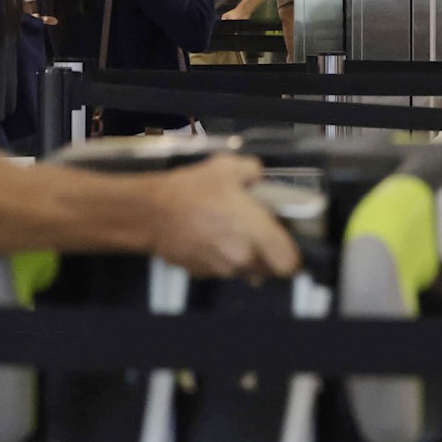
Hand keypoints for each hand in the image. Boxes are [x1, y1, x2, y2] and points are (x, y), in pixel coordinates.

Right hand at [145, 154, 301, 278]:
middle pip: (268, 269)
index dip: (291, 256)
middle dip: (265, 253)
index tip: (286, 244)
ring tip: (226, 230)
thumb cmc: (189, 192)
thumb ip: (253, 172)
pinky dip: (219, 257)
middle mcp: (242, 257)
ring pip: (243, 269)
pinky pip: (220, 269)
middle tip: (255, 232)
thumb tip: (258, 176)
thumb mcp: (227, 168)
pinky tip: (208, 236)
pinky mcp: (202, 274)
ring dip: (240, 255)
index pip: (289, 264)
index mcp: (256, 233)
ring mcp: (221, 269)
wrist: (150, 212)